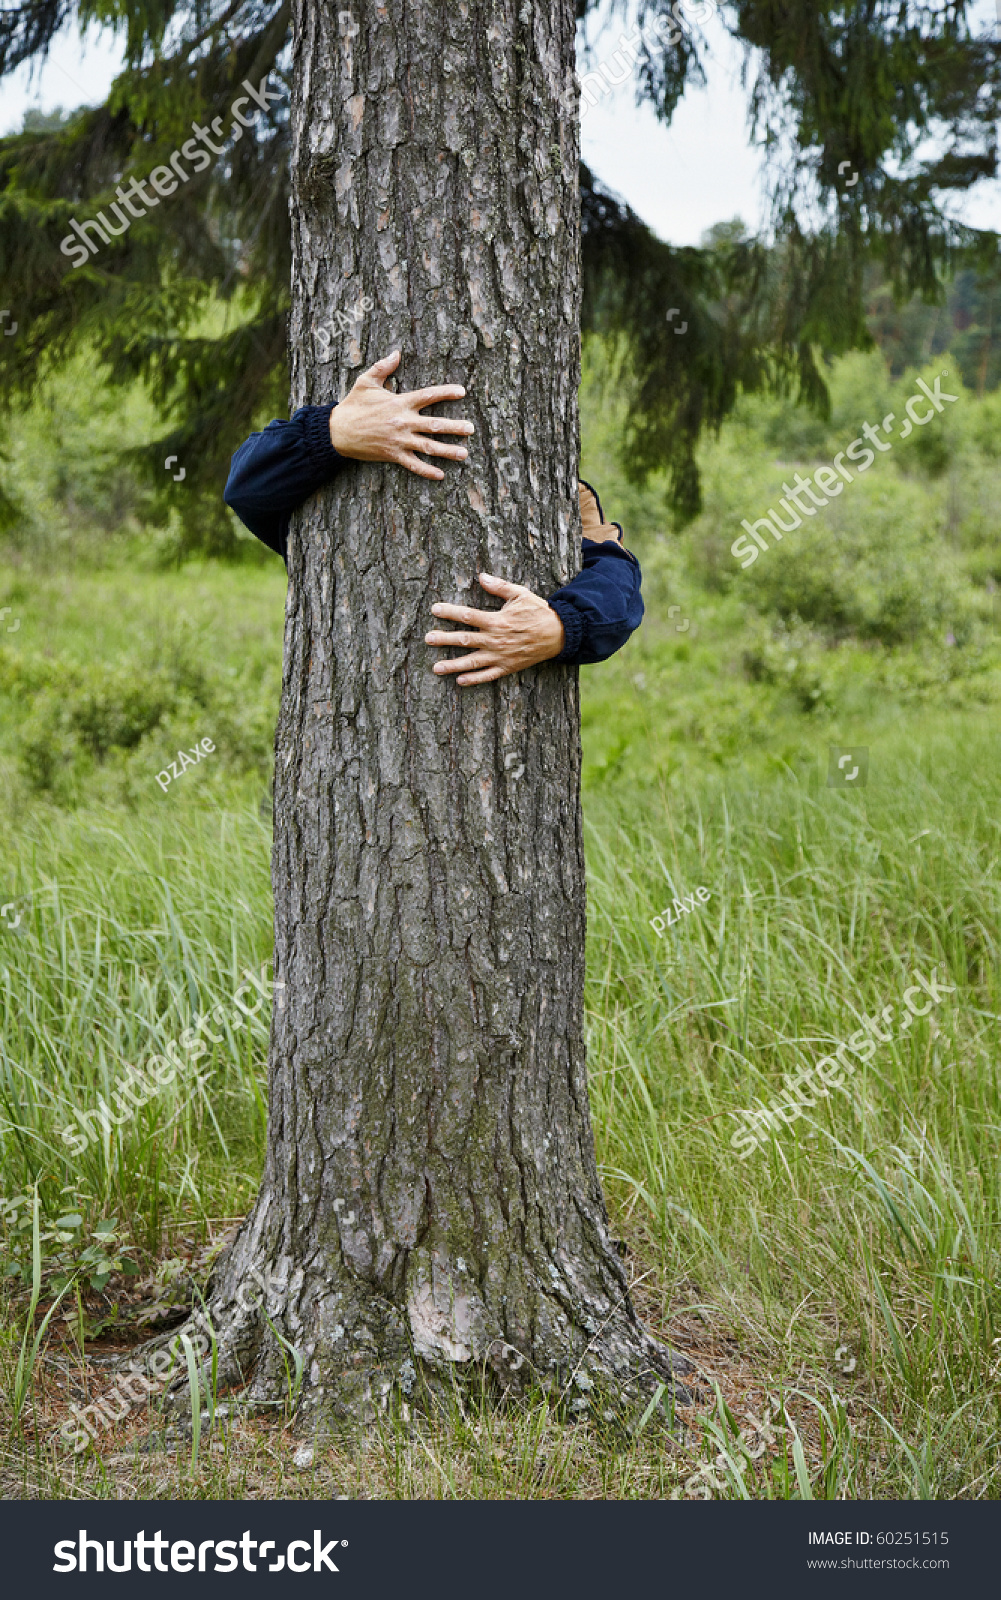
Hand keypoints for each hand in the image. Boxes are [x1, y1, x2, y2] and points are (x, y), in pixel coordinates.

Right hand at [329, 349, 473, 479]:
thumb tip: (396, 353)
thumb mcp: (366, 382)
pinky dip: (426, 471)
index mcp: (399, 402)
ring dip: (447, 451)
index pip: (428, 395)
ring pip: (428, 446)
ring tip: (464, 454)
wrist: (337, 432)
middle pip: (434, 425)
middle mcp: (402, 422)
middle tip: (471, 429)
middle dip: (455, 427)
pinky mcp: (393, 455)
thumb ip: (383, 367)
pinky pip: (413, 465)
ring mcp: (399, 440)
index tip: (462, 391)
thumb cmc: (353, 405)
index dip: (446, 392)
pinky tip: (440, 475)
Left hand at [425, 573, 565, 686]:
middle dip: (444, 639)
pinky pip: (488, 675)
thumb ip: (499, 587)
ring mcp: (500, 656)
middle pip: (464, 640)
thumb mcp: (520, 594)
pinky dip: (474, 679)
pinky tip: (459, 681)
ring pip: (472, 662)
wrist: (558, 634)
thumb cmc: (538, 612)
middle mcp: (495, 640)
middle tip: (427, 639)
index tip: (434, 609)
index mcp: (497, 620)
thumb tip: (481, 576)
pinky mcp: (507, 667)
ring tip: (436, 668)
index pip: (468, 615)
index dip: (450, 612)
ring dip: (453, 665)